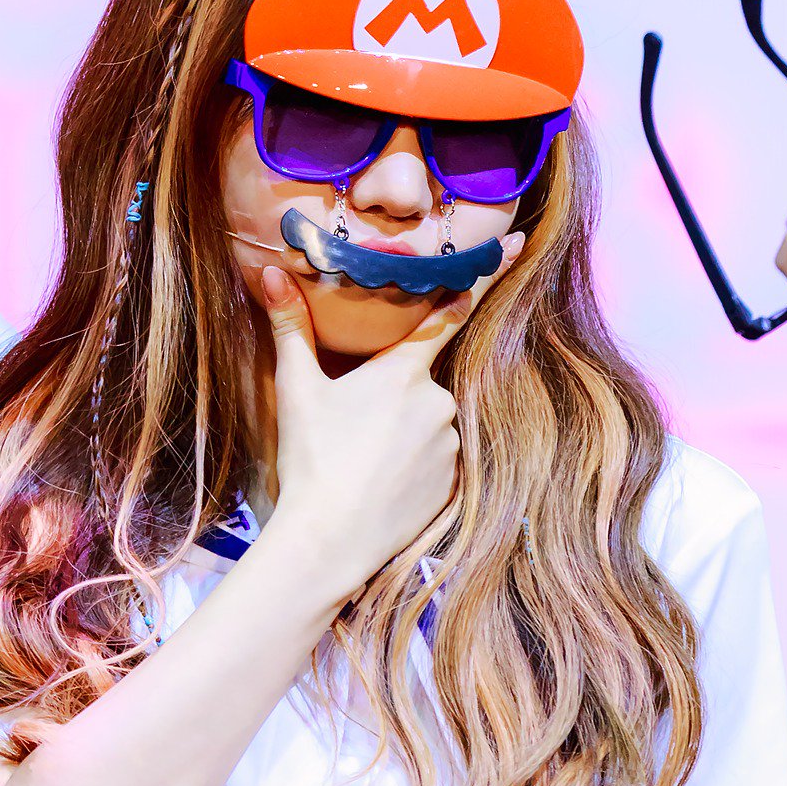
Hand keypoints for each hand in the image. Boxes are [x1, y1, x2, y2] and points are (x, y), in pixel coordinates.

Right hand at [259, 236, 524, 591]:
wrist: (328, 542)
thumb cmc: (310, 461)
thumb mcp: (296, 390)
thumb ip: (289, 327)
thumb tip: (267, 271)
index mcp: (403, 371)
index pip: (450, 310)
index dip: (486, 274)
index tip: (519, 242)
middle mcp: (439, 402)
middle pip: (419, 382)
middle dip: (392, 397)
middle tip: (352, 433)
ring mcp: (452, 445)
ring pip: (429, 423)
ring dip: (403, 434)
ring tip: (363, 465)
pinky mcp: (457, 483)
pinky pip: (439, 460)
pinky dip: (415, 466)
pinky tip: (382, 486)